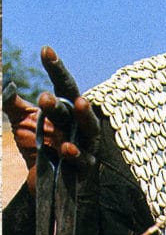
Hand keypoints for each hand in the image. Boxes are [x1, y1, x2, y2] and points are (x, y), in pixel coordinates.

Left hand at [3, 47, 99, 188]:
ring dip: (83, 117)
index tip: (45, 50)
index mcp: (66, 109)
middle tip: (44, 97)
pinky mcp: (85, 168)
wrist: (42, 184)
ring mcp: (86, 145)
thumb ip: (14, 104)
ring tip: (78, 104)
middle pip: (74, 108)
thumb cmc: (38, 148)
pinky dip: (76, 154)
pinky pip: (83, 160)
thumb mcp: (22, 123)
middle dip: (62, 102)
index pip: (63, 84)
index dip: (55, 68)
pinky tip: (67, 148)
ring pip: (89, 129)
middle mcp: (79, 124)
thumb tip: (6, 85)